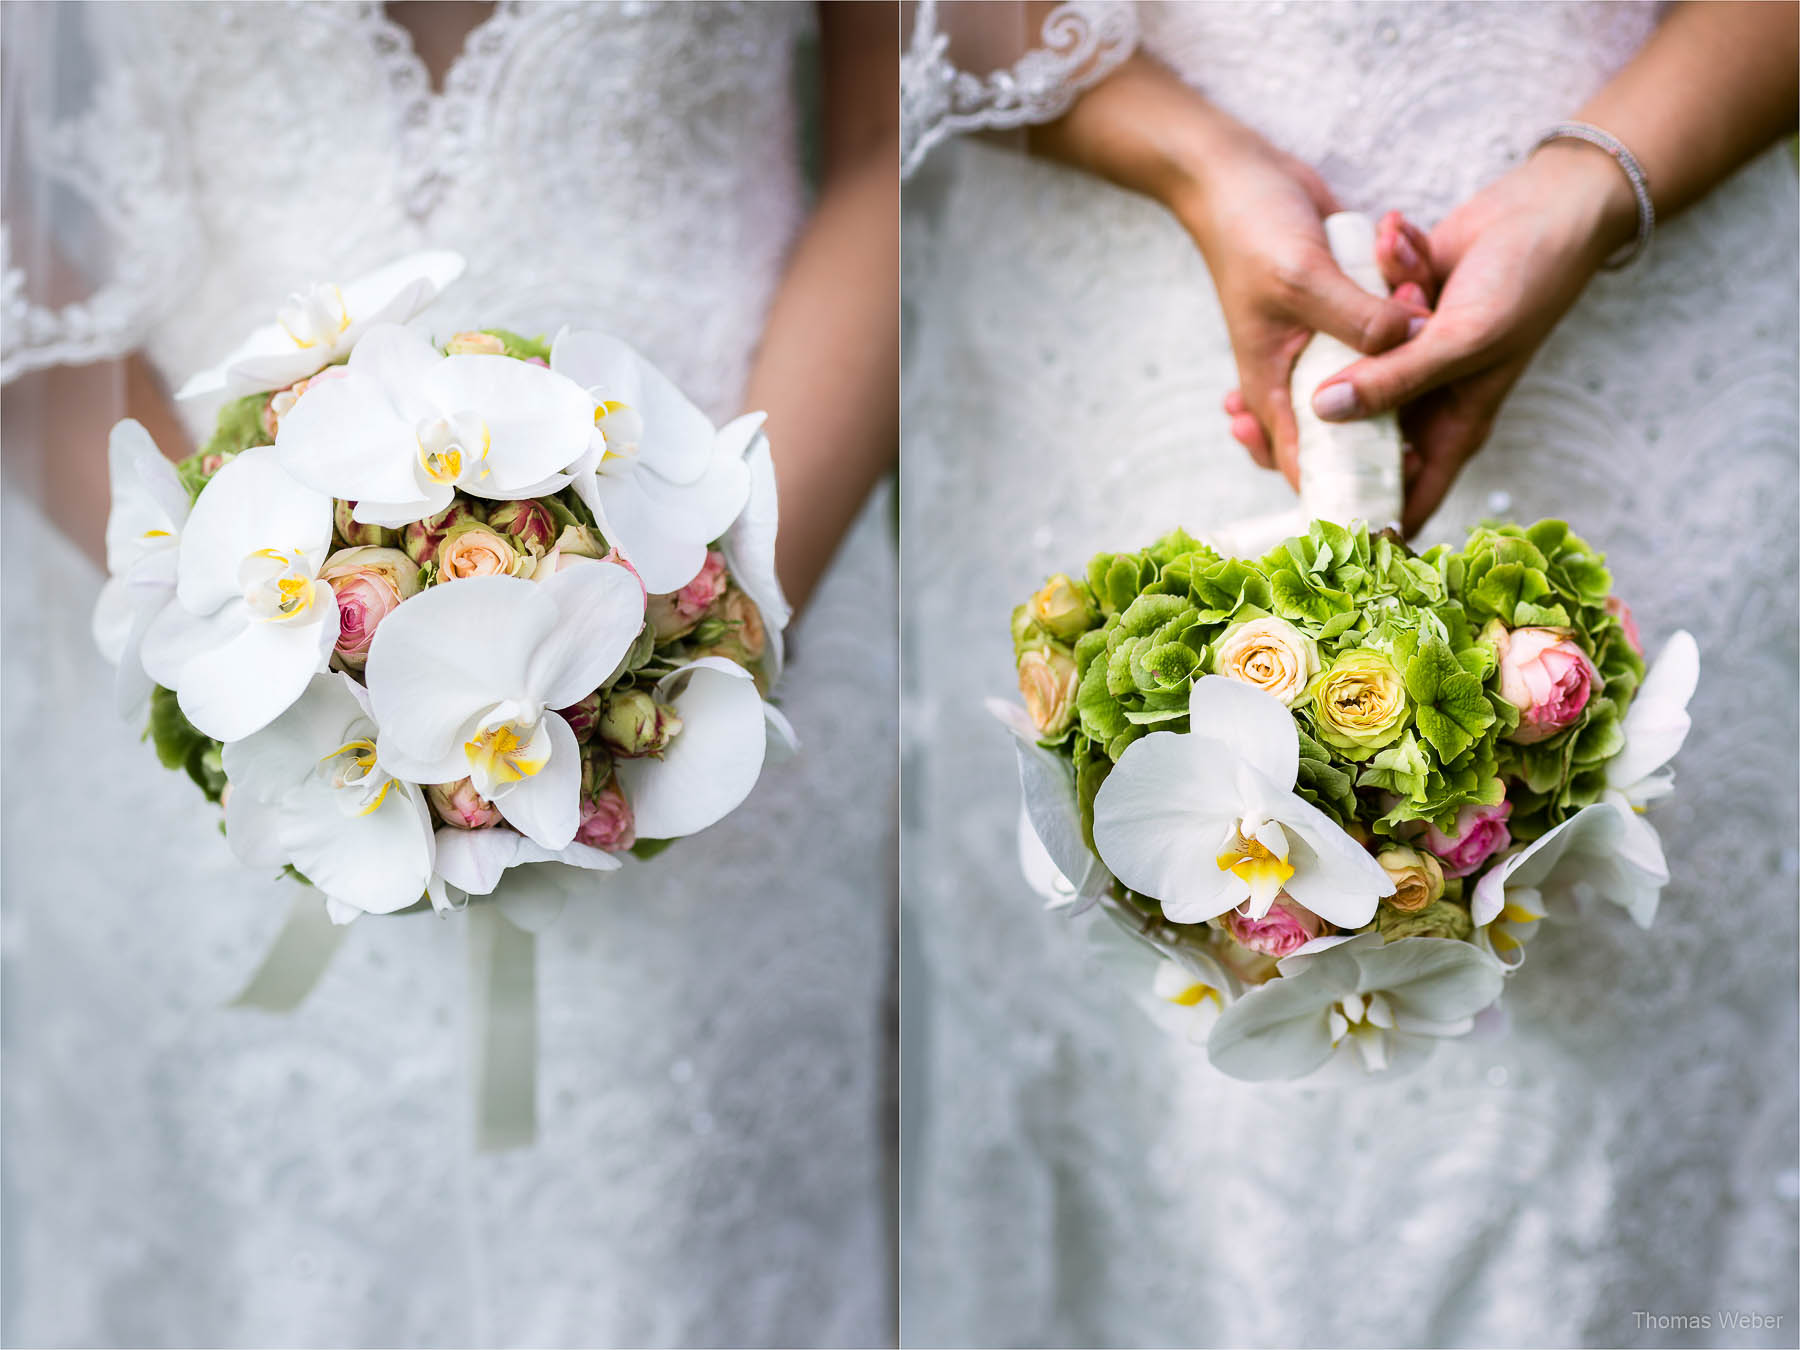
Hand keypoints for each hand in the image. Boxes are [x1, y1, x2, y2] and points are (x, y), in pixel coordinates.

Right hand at [1221, 209, 1436, 469]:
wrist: (1237, 176)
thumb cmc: (1252, 231)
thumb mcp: (1303, 277)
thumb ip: (1357, 317)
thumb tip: (1414, 341)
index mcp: (1272, 386)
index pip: (1304, 464)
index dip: (1346, 487)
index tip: (1397, 485)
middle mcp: (1298, 376)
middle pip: (1345, 437)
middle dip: (1388, 434)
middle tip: (1428, 429)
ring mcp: (1321, 347)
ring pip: (1371, 385)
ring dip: (1402, 366)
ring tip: (1419, 324)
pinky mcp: (1343, 315)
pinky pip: (1379, 340)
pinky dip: (1401, 326)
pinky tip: (1417, 298)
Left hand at [1306, 143, 1638, 533]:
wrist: (1548, 207)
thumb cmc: (1526, 282)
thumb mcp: (1462, 338)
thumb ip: (1395, 380)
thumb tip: (1324, 413)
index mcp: (1451, 427)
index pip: (1405, 498)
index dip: (1360, 518)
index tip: (1302, 522)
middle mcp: (1423, 401)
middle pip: (1356, 439)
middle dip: (1321, 414)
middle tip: (1256, 404)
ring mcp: (1404, 359)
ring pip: (1348, 369)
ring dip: (1362, 323)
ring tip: (1403, 277)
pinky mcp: (1391, 317)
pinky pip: (1359, 312)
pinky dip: (1379, 274)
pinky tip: (1399, 242)